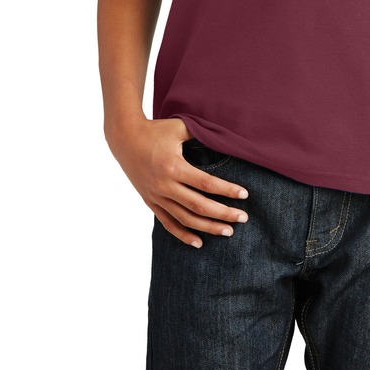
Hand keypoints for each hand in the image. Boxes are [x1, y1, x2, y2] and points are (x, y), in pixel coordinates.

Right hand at [108, 116, 249, 246]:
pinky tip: (199, 243)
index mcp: (173, 167)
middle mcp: (164, 185)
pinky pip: (168, 223)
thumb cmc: (155, 130)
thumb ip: (201, 133)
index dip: (227, 190)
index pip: (206, 183)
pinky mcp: (150, 202)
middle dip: (223, 214)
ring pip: (185, 218)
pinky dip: (183, 235)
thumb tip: (225, 137)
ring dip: (207, 227)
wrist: (125, 139)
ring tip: (228, 232)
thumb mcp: (179, 127)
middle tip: (243, 218)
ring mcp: (156, 196)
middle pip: (198, 205)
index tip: (245, 195)